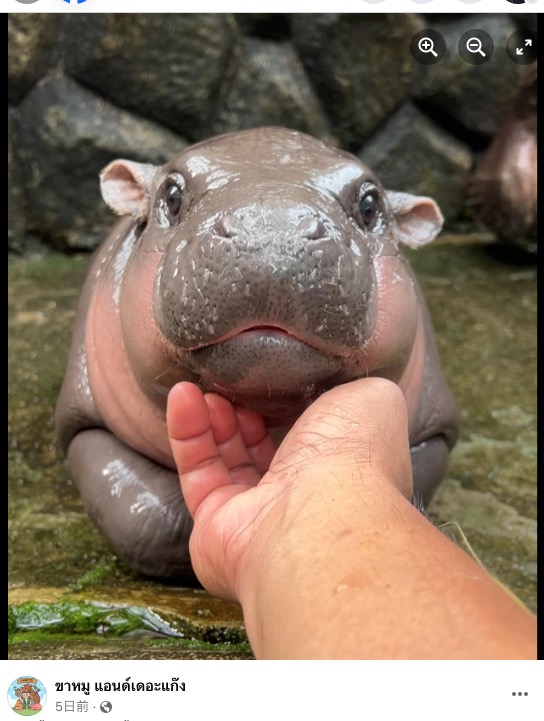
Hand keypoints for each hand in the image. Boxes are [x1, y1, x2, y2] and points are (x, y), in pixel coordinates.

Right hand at [166, 378, 412, 601]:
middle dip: (242, 410)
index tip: (266, 375)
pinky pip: (196, 474)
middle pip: (261, 447)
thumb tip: (336, 381)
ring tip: (200, 385)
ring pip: (225, 459)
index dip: (282, 403)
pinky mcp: (214, 527)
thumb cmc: (353, 454)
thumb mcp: (372, 397)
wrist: (319, 514)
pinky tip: (183, 396)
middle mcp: (301, 497)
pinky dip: (187, 433)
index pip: (309, 435)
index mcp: (341, 469)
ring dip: (211, 417)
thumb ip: (353, 386)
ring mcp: (256, 515)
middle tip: (229, 381)